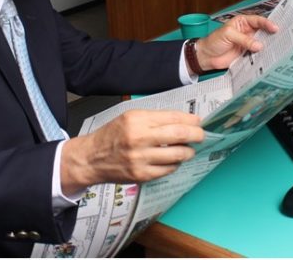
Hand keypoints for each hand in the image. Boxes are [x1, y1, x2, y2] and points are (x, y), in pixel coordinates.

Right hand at [60, 110, 203, 193]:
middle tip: (201, 135)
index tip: (198, 122)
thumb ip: (154, 119)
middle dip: (196, 134)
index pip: (173, 117)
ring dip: (188, 151)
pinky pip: (168, 169)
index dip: (191, 120)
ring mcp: (141, 158)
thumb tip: (183, 121)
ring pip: (178, 154)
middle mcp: (139, 137)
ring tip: (187, 150)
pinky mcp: (141, 174)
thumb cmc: (112, 136)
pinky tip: (172, 160)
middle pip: (179, 134)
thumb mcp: (129, 117)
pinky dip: (175, 164)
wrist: (91, 158)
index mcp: (137, 119)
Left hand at [196, 14, 277, 70]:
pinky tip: (270, 56)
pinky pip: (258, 54)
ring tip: (279, 47)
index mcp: (242, 22)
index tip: (274, 28)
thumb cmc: (214, 41)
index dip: (267, 23)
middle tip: (282, 36)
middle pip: (263, 31)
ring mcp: (248, 43)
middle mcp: (247, 32)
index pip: (257, 20)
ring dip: (269, 45)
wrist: (207, 56)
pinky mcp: (247, 54)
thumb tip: (258, 45)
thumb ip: (244, 39)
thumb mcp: (228, 35)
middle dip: (271, 34)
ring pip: (262, 43)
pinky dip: (263, 55)